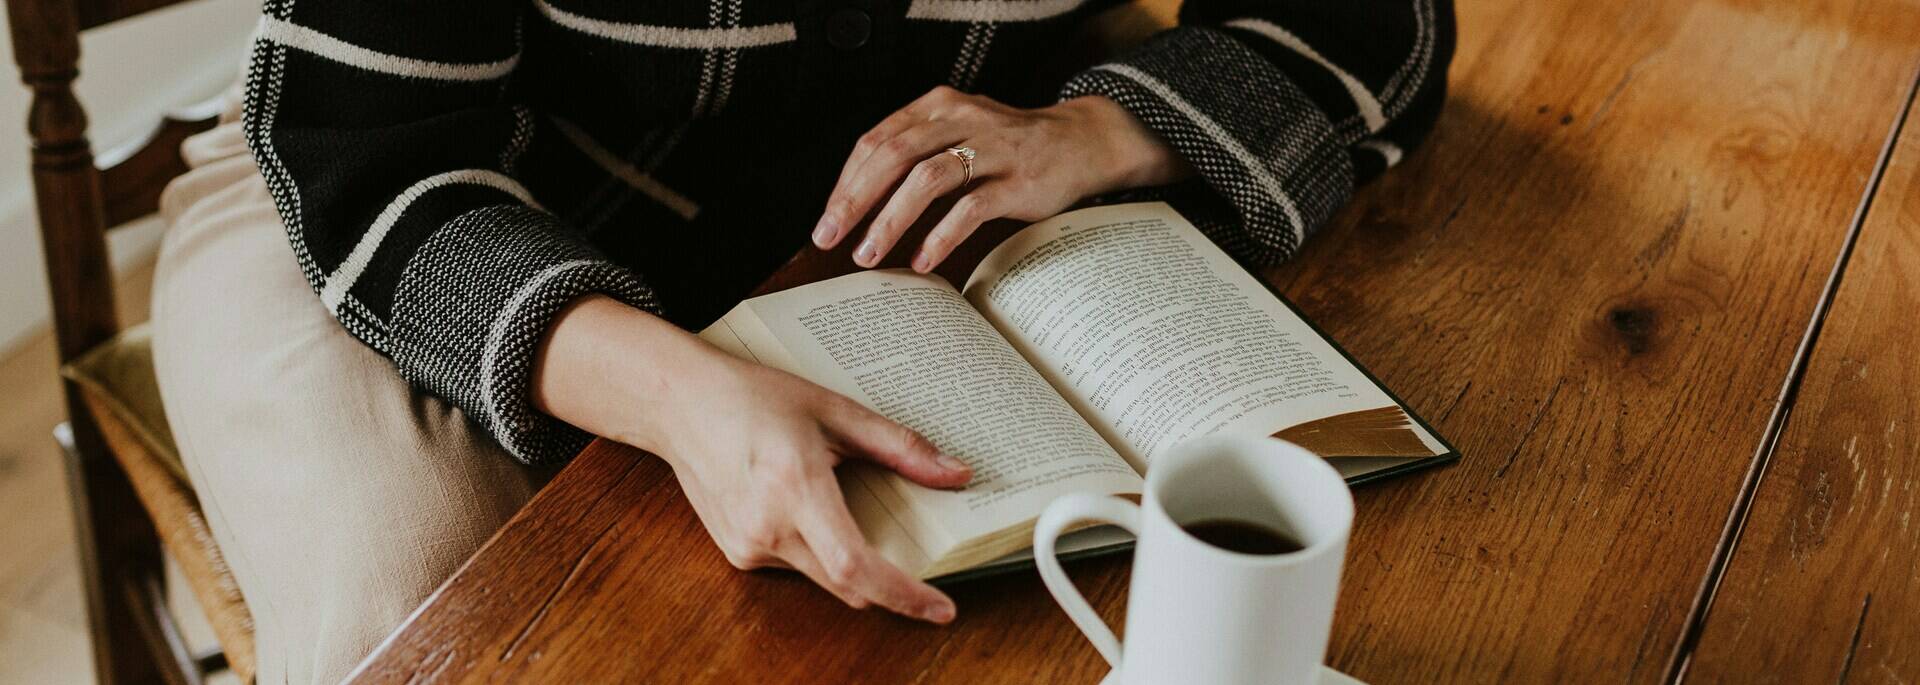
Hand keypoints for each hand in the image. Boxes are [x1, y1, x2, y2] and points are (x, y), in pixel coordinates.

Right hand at [532, 296, 972, 621]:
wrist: (680, 404)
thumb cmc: (752, 398)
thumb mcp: (834, 411)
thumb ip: (899, 447)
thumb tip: (955, 473)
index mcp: (794, 488)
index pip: (856, 566)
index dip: (904, 596)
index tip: (941, 610)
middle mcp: (768, 527)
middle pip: (846, 584)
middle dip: (890, 586)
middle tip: (923, 572)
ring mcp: (748, 546)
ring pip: (823, 578)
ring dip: (850, 562)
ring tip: (846, 507)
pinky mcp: (738, 553)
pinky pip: (796, 566)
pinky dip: (818, 550)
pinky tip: (806, 507)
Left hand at [810, 87, 1189, 272]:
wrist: (1083, 142)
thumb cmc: (1010, 146)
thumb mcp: (959, 134)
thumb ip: (917, 153)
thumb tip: (859, 200)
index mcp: (939, 107)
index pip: (878, 140)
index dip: (847, 181)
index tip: (828, 218)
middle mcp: (962, 120)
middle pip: (893, 156)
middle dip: (855, 201)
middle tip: (830, 237)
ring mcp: (992, 149)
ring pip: (927, 180)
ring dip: (890, 220)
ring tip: (869, 254)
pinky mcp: (1018, 181)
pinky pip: (970, 208)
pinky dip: (940, 235)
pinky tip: (922, 259)